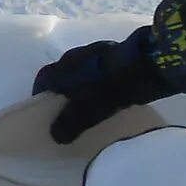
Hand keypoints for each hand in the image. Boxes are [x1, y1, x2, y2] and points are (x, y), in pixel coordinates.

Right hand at [30, 31, 162, 143]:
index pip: (43, 80)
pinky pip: (100, 67)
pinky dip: (100, 78)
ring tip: (91, 100)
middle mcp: (73, 55)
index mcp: (62, 68)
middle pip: (62, 74)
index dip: (41, 95)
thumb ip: (69, 125)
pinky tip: (110, 90)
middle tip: (69, 107)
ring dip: (82, 83)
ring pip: (81, 69)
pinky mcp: (115, 50)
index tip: (45, 110)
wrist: (144, 66)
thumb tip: (55, 136)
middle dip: (63, 90)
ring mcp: (95, 49)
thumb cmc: (108, 90)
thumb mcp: (86, 113)